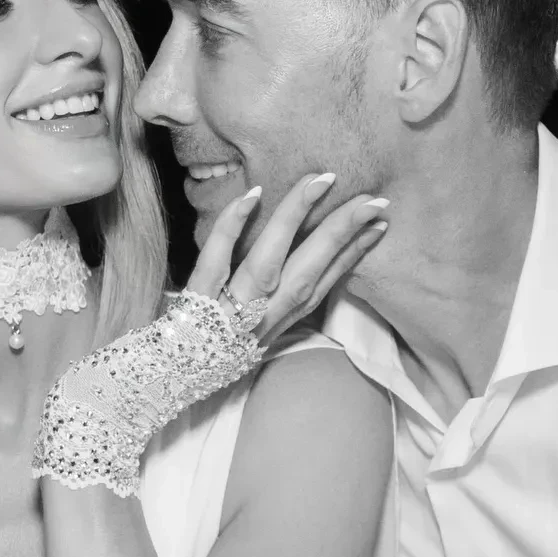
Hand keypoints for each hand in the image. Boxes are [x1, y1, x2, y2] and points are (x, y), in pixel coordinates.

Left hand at [186, 174, 387, 346]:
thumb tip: (323, 254)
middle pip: (308, 269)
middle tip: (372, 199)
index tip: (380, 222)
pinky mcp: (198, 299)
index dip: (355, 252)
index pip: (327, 280)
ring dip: (294, 219)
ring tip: (318, 182)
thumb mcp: (267, 324)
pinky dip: (232, 228)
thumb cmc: (224, 341)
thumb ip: (291, 292)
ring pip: (267, 260)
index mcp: (284, 316)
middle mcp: (265, 313)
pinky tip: (252, 195)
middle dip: (341, 232)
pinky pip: (214, 260)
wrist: (176, 374)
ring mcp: (231, 307)